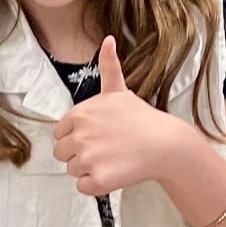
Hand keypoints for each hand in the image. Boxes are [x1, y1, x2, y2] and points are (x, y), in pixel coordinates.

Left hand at [51, 38, 189, 195]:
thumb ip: (108, 67)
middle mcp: (80, 135)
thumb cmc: (141, 119)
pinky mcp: (98, 179)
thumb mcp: (120, 91)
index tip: (98, 136)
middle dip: (80, 154)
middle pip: (62, 154)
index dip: (78, 137)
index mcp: (80, 114)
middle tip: (105, 149)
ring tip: (112, 159)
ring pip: (73, 171)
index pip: (60, 134)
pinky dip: (97, 184)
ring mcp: (89, 158)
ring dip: (90, 169)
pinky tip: (114, 172)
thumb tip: (108, 39)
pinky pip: (84, 187)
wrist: (165, 143)